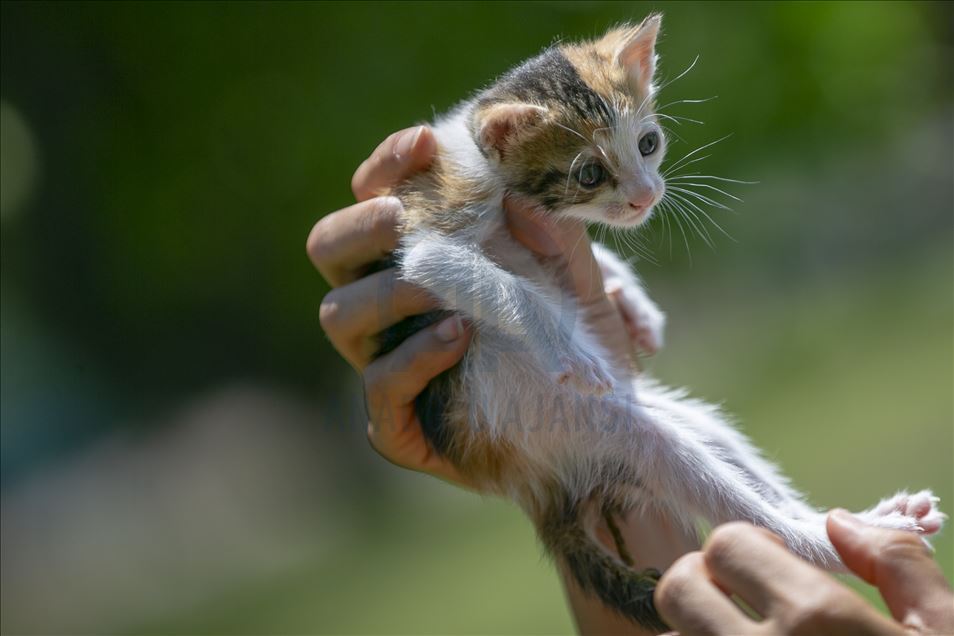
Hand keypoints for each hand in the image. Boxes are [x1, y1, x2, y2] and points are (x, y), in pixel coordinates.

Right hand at [308, 126, 696, 635]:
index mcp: (422, 264)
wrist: (602, 437)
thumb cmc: (583, 352)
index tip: (427, 145)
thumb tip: (512, 186)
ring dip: (388, 290)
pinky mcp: (400, 428)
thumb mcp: (580, 280)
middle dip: (358, 225)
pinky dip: (414, 356)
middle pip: (330, 251)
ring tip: (443, 285)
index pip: (378, 199)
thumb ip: (552, 232)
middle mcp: (392, 312)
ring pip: (340, 316)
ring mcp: (388, 369)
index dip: (389, 167)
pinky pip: (379, 388)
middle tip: (401, 217)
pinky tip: (460, 335)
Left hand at [654, 513, 953, 634]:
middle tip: (740, 603)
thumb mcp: (946, 631)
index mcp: (813, 618)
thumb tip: (839, 522)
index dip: (746, 549)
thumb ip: (897, 564)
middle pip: (676, 589)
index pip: (725, 545)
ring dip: (694, 633)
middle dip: (702, 584)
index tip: (770, 567)